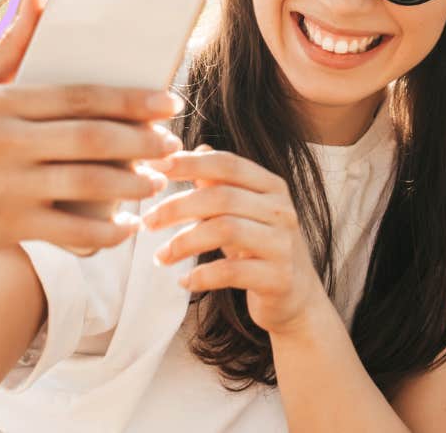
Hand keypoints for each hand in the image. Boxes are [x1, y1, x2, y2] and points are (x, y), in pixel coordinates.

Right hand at [0, 0, 184, 273]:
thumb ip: (11, 45)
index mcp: (0, 103)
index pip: (81, 96)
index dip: (132, 100)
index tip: (170, 102)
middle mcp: (2, 141)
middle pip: (92, 138)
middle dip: (143, 142)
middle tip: (173, 145)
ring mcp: (5, 186)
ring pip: (88, 183)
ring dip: (133, 185)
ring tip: (157, 182)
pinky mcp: (6, 226)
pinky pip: (72, 230)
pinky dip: (107, 231)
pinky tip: (128, 226)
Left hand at [140, 148, 327, 335]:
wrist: (297, 297)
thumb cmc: (262, 249)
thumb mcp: (244, 213)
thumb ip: (223, 184)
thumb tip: (199, 149)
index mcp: (272, 187)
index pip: (228, 164)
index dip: (189, 163)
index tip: (154, 167)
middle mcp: (282, 210)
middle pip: (222, 197)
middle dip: (177, 207)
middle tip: (147, 221)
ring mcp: (282, 244)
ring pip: (226, 230)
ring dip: (184, 242)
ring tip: (161, 256)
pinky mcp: (278, 277)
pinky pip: (232, 271)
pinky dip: (201, 276)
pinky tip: (184, 281)